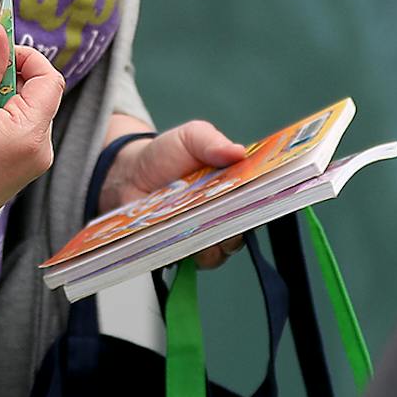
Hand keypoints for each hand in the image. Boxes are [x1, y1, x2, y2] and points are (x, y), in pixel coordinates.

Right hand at [0, 23, 64, 245]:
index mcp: (29, 133)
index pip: (49, 79)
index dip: (27, 58)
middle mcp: (41, 152)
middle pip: (42, 96)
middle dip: (14, 79)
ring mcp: (33, 166)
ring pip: (32, 114)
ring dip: (7, 100)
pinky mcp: (22, 173)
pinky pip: (23, 135)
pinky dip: (4, 121)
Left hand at [97, 119, 249, 268]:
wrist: (132, 174)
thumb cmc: (167, 154)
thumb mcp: (191, 137)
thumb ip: (212, 141)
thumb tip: (239, 152)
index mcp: (238, 186)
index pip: (263, 198)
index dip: (264, 199)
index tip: (256, 195)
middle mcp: (228, 214)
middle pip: (246, 228)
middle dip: (238, 223)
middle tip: (222, 210)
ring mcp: (208, 235)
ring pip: (223, 249)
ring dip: (212, 240)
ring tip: (194, 222)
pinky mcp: (186, 249)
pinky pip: (195, 259)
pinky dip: (188, 250)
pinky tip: (176, 233)